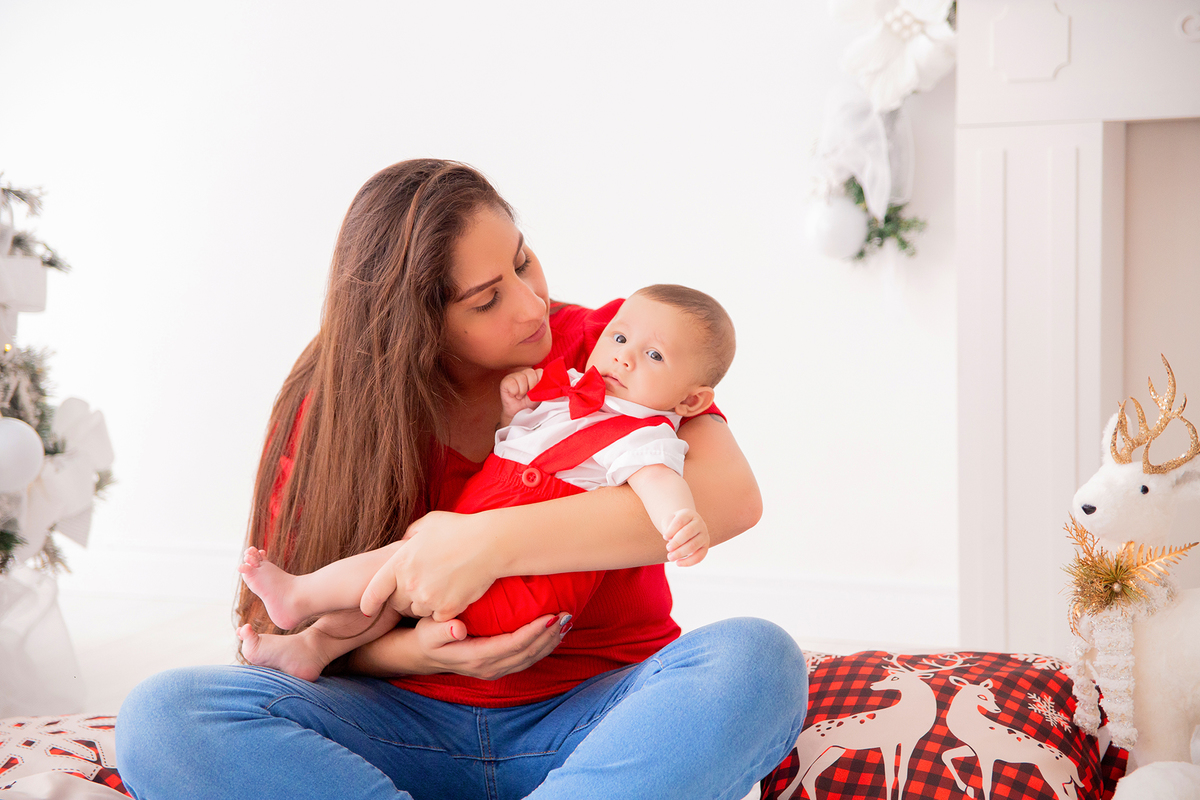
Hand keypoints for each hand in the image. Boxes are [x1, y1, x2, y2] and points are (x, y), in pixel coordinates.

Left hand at [360, 510, 496, 621]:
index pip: (374, 591)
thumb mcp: (427, 523)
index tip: (366, 610)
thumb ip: (409, 536)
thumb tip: (402, 543)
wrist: (490, 543)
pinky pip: (437, 619)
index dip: (368, 602)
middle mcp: (410, 584)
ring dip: (425, 605)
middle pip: (397, 604)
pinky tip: (453, 595)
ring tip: (440, 587)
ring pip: (418, 612)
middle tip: (420, 588)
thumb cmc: (460, 528)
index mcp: (400, 563)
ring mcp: (429, 599)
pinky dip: (443, 612)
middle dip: (404, 599)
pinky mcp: (448, 610)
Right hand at [413, 613, 569, 679]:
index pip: (513, 645)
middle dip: (549, 635)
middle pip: (527, 653)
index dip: (534, 632)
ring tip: (567, 622)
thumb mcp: (428, 631)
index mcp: (476, 657)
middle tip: (567, 614)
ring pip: (530, 659)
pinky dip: (543, 647)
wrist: (422, 656)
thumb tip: (458, 629)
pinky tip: (554, 633)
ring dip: (550, 642)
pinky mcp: (498, 667)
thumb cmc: (426, 636)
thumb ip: (442, 629)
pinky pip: (526, 659)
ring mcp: (495, 670)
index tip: (551, 615)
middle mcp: (489, 668)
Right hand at [500, 367, 542, 422]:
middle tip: (528, 394)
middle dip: (531, 387)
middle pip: (531, 372)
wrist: (519, 413)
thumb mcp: (540, 395)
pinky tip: (514, 395)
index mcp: (535, 374)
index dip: (539, 383)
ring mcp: (514, 376)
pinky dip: (514, 392)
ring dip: (522, 391)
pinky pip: (512, 384)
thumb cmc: (529, 403)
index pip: (540, 371)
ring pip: (521, 378)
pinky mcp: (505, 382)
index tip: (536, 391)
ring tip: (520, 396)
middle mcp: (524, 373)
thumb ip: (545, 388)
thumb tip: (549, 385)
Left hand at [663, 508, 708, 566]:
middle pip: (688, 532)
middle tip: (667, 548)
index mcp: (689, 514)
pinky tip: (678, 563)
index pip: (680, 521)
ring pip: (693, 545)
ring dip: (680, 553)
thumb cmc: (674, 525)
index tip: (664, 537)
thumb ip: (668, 528)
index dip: (671, 530)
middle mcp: (699, 523)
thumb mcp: (669, 521)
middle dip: (676, 542)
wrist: (685, 527)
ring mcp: (704, 535)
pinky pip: (699, 556)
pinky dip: (688, 562)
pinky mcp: (705, 547)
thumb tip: (670, 540)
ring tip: (670, 557)